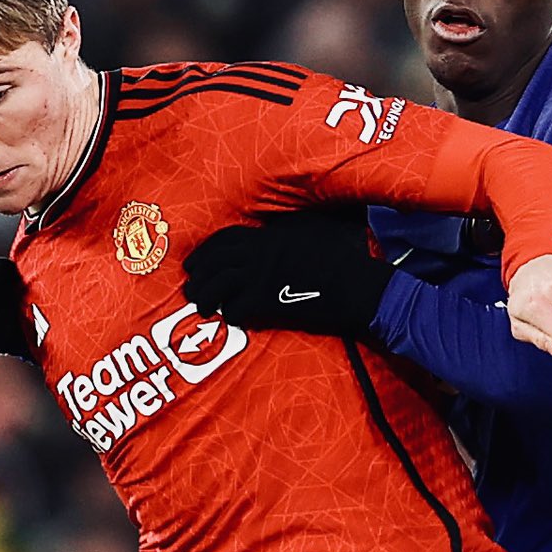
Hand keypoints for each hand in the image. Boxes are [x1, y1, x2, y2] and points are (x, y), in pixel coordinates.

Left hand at [183, 205, 389, 335]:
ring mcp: (262, 275)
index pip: (227, 237)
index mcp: (272, 234)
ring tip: (201, 306)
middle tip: (191, 285)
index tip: (197, 260)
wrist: (360, 287)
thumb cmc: (347, 262)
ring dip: (205, 296)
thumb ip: (295, 233)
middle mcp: (261, 251)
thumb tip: (283, 234)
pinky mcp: (268, 300)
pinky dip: (229, 314)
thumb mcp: (319, 233)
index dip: (207, 250)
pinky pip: (235, 308)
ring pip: (217, 283)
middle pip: (215, 259)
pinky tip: (231, 318)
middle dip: (198, 272)